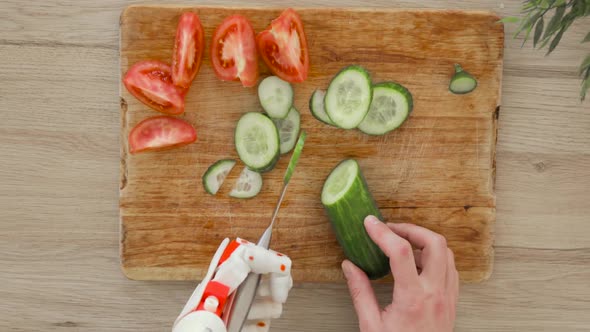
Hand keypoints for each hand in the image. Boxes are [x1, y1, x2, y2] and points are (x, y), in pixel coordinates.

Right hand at [342, 216, 458, 331]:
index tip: (370, 223)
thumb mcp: (371, 325)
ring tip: (403, 245)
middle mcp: (435, 294)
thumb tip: (350, 266)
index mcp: (412, 299)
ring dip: (425, 242)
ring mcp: (447, 297)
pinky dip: (435, 258)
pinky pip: (451, 269)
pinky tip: (418, 264)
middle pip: (435, 243)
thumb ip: (360, 292)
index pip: (400, 252)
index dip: (383, 232)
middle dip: (411, 229)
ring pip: (447, 253)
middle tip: (391, 230)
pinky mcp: (451, 302)